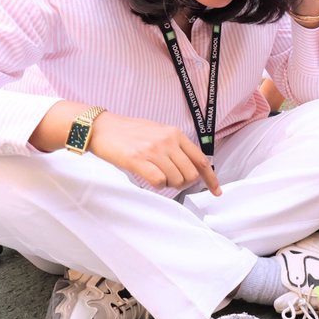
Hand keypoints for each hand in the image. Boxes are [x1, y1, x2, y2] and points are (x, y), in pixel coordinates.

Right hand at [88, 113, 219, 193]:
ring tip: (157, 176)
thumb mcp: (159, 131)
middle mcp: (167, 141)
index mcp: (175, 134)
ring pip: (176, 180)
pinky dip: (158, 185)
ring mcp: (153, 150)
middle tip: (172, 181)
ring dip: (169, 185)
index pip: (201, 160)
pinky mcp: (138, 160)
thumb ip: (176, 146)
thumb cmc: (130, 132)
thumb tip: (193, 166)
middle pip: (191, 174)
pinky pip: (159, 181)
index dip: (211, 179)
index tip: (216, 191)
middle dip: (184, 183)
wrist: (103, 127)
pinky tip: (150, 178)